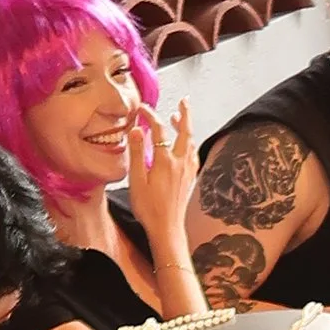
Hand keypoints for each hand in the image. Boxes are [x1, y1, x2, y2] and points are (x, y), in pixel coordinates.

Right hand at [122, 96, 198, 245]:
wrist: (167, 228)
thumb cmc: (149, 208)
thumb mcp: (136, 180)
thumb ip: (137, 154)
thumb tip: (136, 130)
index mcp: (165, 160)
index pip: (158, 129)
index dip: (150, 115)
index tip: (142, 109)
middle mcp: (180, 162)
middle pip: (185, 131)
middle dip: (185, 113)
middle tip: (184, 101)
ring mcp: (187, 170)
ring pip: (191, 142)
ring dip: (186, 127)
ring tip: (179, 118)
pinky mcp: (190, 178)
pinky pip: (193, 154)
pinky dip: (189, 143)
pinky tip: (185, 145)